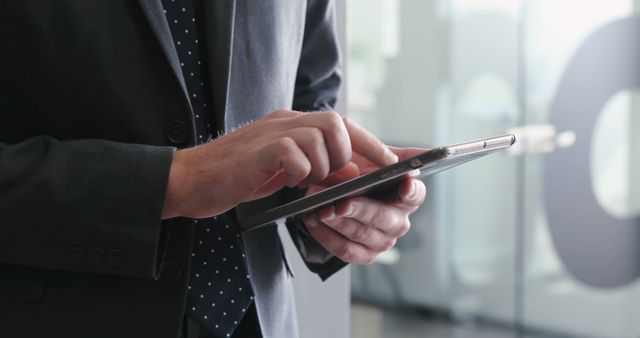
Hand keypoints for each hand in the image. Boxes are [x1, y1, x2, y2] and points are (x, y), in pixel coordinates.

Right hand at [162, 110, 397, 218]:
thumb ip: (314, 168)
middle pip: (336, 122)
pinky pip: (297, 153)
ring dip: (324, 165)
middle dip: (352, 151)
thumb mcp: (284, 172)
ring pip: (323, 133)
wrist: (192, 181)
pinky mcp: (261, 148)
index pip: (341, 124)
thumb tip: (350, 176)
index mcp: (292, 125)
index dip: (369, 142)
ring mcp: (273, 131)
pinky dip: (301, 171)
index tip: (393, 161)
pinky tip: (287, 181)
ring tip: (306, 181)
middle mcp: (286, 122)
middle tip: (346, 176)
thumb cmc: (239, 178)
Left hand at [303, 147, 427, 263]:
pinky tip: (313, 221)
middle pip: (384, 218)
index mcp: (407, 196)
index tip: (404, 184)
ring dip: (337, 222)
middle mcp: (399, 221)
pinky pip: (346, 250)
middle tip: (340, 203)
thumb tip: (422, 152)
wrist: (332, 191)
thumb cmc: (356, 172)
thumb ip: (389, 153)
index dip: (410, 191)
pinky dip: (327, 236)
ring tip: (319, 209)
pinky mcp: (364, 255)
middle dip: (360, 209)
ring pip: (361, 234)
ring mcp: (382, 241)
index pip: (415, 194)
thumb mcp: (370, 156)